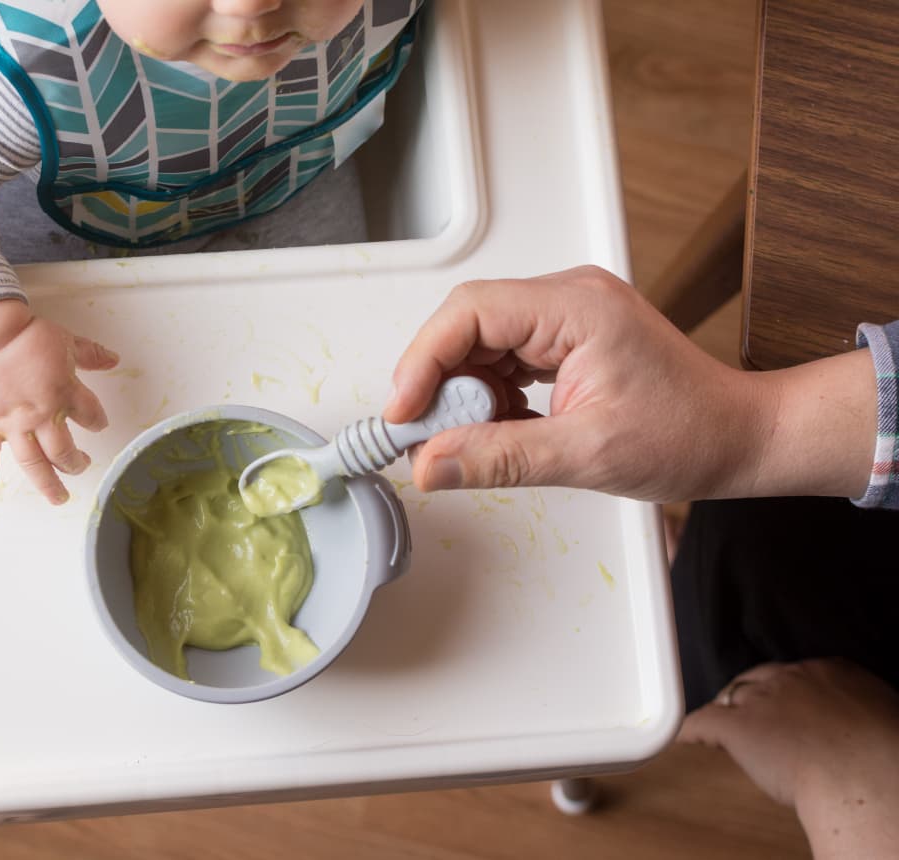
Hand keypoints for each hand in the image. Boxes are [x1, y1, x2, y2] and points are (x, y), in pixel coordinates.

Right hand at [0, 316, 117, 503]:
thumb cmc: (27, 335)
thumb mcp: (67, 341)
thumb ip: (91, 354)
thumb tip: (114, 360)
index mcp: (66, 394)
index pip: (91, 416)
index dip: (98, 422)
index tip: (98, 425)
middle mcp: (43, 415)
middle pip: (64, 452)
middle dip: (75, 464)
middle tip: (81, 468)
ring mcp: (13, 423)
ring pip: (33, 463)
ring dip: (47, 484)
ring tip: (58, 498)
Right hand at [384, 266, 874, 502]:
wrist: (739, 437)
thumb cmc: (689, 434)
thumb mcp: (586, 454)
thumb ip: (499, 457)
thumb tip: (430, 463)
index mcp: (576, 307)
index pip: (470, 312)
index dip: (423, 360)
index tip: (403, 412)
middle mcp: (568, 298)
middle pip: (467, 323)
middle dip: (437, 379)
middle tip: (423, 434)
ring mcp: (566, 316)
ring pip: (479, 343)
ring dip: (462, 392)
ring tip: (467, 438)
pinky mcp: (564, 340)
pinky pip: (502, 359)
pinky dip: (487, 397)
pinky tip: (497, 428)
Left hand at [679, 659, 898, 858]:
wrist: (865, 774)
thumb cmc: (886, 753)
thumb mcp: (879, 715)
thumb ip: (856, 710)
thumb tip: (856, 723)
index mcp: (830, 671)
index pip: (793, 674)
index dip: (784, 691)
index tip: (785, 704)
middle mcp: (790, 678)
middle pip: (756, 679)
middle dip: (751, 696)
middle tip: (750, 714)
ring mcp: (761, 700)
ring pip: (730, 697)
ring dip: (726, 711)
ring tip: (722, 724)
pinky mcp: (737, 728)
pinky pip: (703, 722)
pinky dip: (690, 731)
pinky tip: (683, 738)